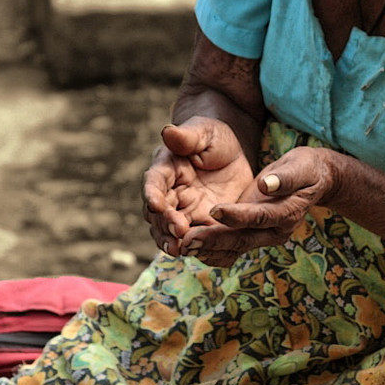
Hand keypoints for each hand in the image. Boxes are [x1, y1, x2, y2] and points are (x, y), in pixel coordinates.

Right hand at [142, 118, 254, 260]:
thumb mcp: (203, 132)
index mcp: (165, 169)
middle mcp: (169, 194)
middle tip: (177, 230)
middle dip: (165, 223)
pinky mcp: (203, 223)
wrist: (232, 152)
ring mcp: (184, 211)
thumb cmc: (213, 136)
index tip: (155, 204)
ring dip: (173, 241)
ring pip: (171, 231)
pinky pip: (196, 239)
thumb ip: (186, 136)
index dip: (152, 194)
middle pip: (159, 214)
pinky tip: (201, 253)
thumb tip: (167, 131)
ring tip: (179, 250)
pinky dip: (196, 247)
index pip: (154, 182)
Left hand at [180, 146, 337, 264]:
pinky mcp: (251, 235)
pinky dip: (210, 249)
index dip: (237, 215)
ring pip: (233, 248)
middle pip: (242, 239)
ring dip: (208, 249)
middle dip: (214, 240)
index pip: (259, 216)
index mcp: (287, 213)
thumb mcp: (301, 166)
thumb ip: (286, 177)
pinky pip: (230, 247)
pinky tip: (189, 246)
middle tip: (187, 240)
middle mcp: (275, 231)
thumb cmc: (305, 169)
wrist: (313, 181)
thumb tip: (268, 185)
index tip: (214, 210)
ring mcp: (262, 236)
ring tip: (181, 246)